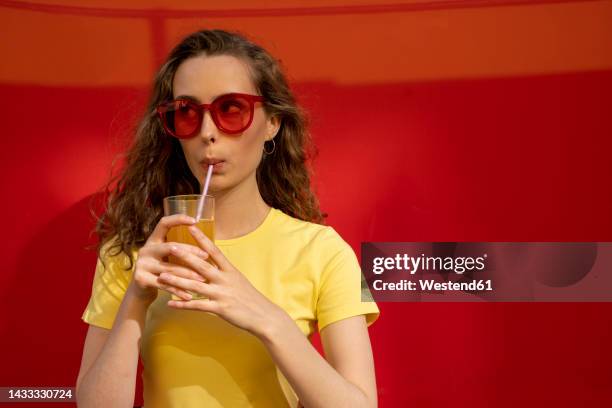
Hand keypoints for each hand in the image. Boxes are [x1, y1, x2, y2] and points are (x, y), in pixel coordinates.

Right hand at [127, 214, 209, 303]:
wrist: (141, 292)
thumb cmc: (161, 271)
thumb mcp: (167, 257)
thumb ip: (179, 250)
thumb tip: (207, 244)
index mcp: (153, 240)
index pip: (164, 223)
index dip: (178, 219)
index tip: (195, 220)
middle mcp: (146, 250)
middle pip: (170, 246)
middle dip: (190, 252)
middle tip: (206, 257)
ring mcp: (141, 264)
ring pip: (169, 269)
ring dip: (188, 275)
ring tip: (203, 279)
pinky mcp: (141, 279)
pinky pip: (164, 285)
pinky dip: (178, 291)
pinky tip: (190, 295)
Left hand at [158, 225, 290, 336]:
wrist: (264, 316)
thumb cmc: (250, 298)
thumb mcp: (239, 280)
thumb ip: (225, 272)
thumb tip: (212, 263)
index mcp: (230, 270)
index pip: (214, 251)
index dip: (202, 239)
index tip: (190, 227)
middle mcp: (225, 279)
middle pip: (202, 265)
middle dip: (185, 255)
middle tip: (170, 247)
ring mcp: (222, 294)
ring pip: (196, 285)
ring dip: (178, 280)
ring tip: (162, 275)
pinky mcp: (220, 309)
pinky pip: (198, 306)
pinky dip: (183, 305)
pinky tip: (170, 303)